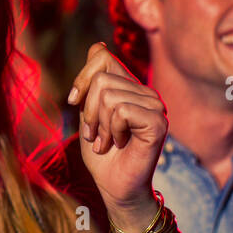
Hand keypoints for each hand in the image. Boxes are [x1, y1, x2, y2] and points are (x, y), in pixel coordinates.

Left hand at [68, 43, 167, 218]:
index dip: (81, 78)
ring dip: (99, 125)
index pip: (102, 56)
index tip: (74, 103)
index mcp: (131, 87)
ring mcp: (155, 106)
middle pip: (101, 78)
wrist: (116, 188)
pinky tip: (120, 144)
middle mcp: (146, 93)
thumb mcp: (89, 113)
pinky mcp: (158, 122)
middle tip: (94, 134)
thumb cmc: (102, 154)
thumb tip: (98, 45)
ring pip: (109, 95)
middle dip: (88, 110)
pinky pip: (121, 110)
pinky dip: (112, 130)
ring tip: (106, 142)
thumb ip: (92, 83)